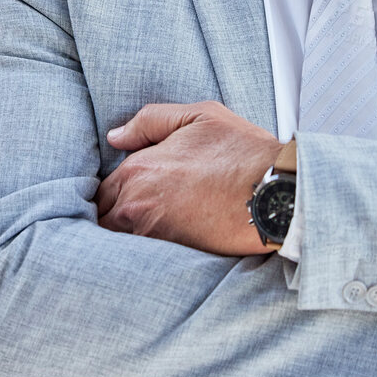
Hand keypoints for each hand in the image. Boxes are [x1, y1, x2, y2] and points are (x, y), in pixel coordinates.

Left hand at [96, 101, 281, 255]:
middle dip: (113, 217)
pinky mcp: (172, 256)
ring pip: (120, 242)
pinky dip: (144, 256)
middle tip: (133, 217)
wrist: (275, 191)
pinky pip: (143, 261)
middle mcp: (137, 203)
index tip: (123, 196)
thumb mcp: (198, 116)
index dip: (110, 194)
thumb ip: (150, 121)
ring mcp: (153, 233)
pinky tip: (157, 250)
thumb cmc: (243, 152)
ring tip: (144, 233)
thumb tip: (116, 137)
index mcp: (138, 168)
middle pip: (105, 219)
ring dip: (125, 238)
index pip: (101, 190)